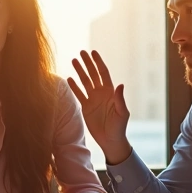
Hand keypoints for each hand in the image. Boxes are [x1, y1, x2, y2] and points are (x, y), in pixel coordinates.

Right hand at [68, 50, 131, 164]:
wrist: (110, 140)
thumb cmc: (119, 127)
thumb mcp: (122, 113)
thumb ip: (120, 99)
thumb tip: (119, 85)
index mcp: (110, 92)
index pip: (103, 73)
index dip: (98, 62)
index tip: (93, 53)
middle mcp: (101, 93)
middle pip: (93, 74)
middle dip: (87, 63)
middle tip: (81, 52)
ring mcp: (93, 99)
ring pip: (85, 82)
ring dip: (79, 72)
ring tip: (73, 61)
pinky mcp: (86, 107)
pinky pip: (79, 94)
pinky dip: (74, 87)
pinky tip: (69, 79)